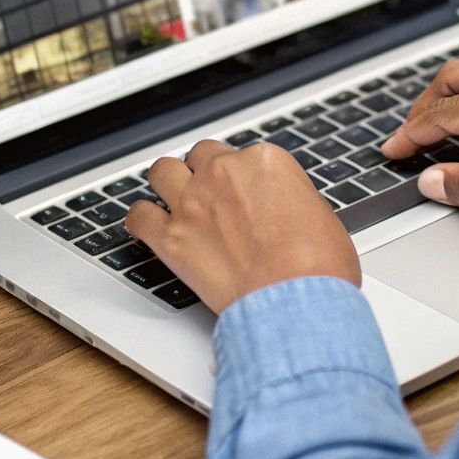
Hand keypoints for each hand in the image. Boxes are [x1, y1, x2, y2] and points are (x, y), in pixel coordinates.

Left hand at [126, 139, 360, 312]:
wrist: (296, 303)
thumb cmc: (318, 268)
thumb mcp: (321, 217)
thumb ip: (291, 201)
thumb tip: (282, 211)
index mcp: (265, 161)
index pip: (241, 156)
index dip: (241, 179)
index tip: (242, 196)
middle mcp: (224, 173)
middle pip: (200, 156)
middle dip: (204, 175)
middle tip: (212, 200)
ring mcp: (193, 202)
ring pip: (162, 172)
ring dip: (168, 185)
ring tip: (176, 203)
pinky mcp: (171, 237)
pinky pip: (138, 215)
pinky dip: (141, 220)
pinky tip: (149, 227)